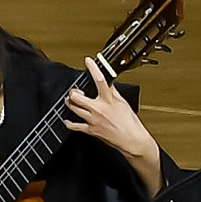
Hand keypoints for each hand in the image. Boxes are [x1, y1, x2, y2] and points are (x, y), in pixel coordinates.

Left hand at [65, 58, 160, 179]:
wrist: (133, 140)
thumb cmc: (131, 123)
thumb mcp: (123, 103)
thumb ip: (113, 92)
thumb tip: (108, 82)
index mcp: (109, 100)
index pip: (100, 80)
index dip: (93, 69)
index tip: (88, 61)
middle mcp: (98, 109)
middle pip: (76, 96)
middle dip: (73, 92)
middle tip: (74, 91)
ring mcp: (93, 120)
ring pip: (73, 108)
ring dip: (69, 103)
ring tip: (70, 101)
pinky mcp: (90, 130)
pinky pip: (74, 126)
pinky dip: (69, 122)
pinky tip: (67, 119)